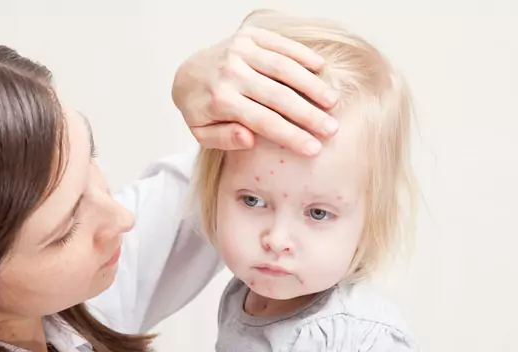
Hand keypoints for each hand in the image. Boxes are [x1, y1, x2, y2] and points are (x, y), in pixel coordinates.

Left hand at [172, 26, 338, 156]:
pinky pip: (280, 44)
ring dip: (311, 85)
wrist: (185, 74)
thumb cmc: (200, 110)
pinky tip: (321, 68)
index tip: (313, 149)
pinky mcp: (248, 36)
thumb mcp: (202, 133)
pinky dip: (301, 55)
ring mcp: (240, 51)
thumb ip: (224, 139)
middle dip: (308, 115)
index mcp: (221, 100)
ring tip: (332, 101)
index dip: (291, 136)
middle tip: (331, 129)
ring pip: (283, 68)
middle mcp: (230, 73)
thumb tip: (250, 139)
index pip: (263, 121)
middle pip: (278, 96)